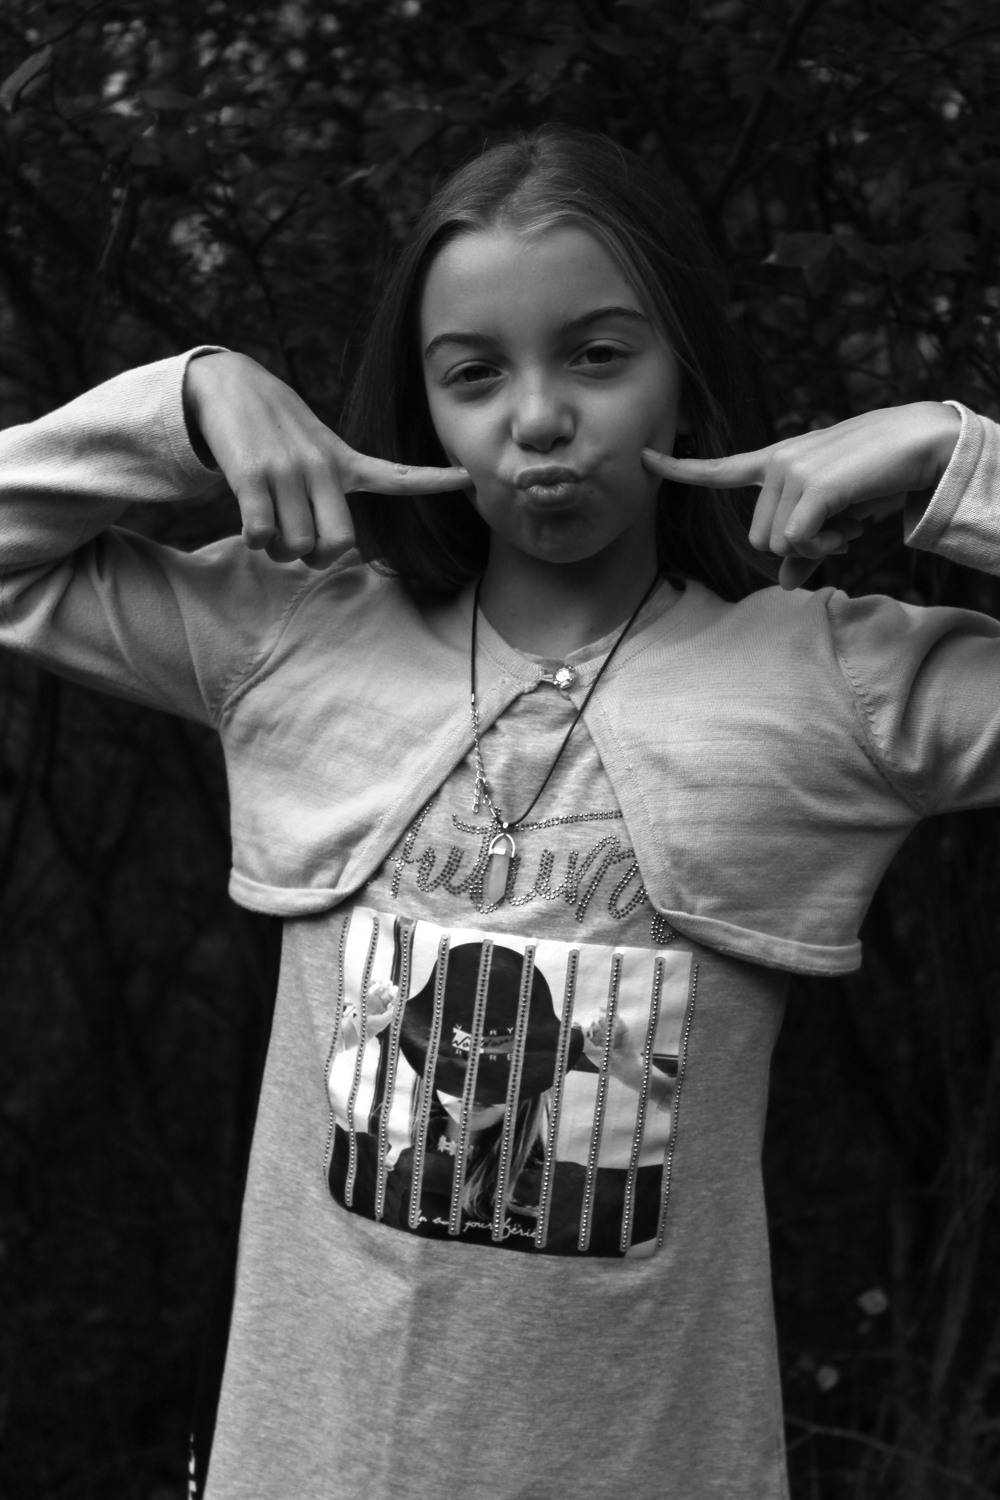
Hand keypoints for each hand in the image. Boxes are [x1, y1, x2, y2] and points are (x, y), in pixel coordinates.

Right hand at [183, 352, 468, 566]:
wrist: (227, 385)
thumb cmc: (275, 433)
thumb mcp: (317, 449)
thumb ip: (333, 491)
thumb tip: (332, 550)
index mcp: (344, 462)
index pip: (398, 474)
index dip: (435, 479)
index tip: (470, 477)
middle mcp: (322, 466)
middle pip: (339, 544)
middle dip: (317, 558)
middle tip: (299, 546)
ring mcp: (288, 470)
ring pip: (295, 546)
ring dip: (278, 552)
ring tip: (268, 526)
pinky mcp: (252, 474)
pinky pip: (261, 535)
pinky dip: (254, 540)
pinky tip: (248, 519)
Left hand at [642, 402, 960, 589]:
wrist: (920, 445)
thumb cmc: (878, 478)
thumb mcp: (837, 515)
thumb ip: (807, 548)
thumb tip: (787, 584)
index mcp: (776, 463)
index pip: (719, 469)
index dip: (680, 469)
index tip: (643, 458)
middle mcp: (777, 463)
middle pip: (760, 540)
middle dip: (799, 549)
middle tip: (837, 529)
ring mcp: (791, 471)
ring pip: (779, 545)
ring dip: (817, 548)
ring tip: (846, 519)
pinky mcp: (812, 486)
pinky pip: (798, 542)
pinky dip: (825, 546)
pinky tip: (849, 523)